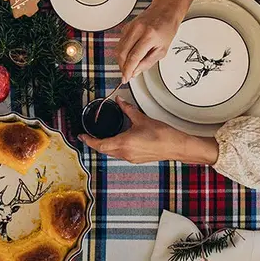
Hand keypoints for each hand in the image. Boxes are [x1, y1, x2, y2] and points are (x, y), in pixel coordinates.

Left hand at [79, 99, 217, 165]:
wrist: (177, 146)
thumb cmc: (163, 135)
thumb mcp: (142, 119)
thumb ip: (128, 109)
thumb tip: (120, 101)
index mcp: (123, 143)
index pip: (99, 144)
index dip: (88, 141)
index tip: (82, 136)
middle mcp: (125, 153)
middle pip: (103, 150)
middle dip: (95, 143)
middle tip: (89, 136)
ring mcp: (130, 158)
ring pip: (111, 153)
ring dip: (105, 146)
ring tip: (101, 137)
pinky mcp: (136, 159)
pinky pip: (120, 154)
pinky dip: (115, 148)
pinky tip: (118, 141)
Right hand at [116, 3, 180, 82]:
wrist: (165, 11)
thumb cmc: (166, 28)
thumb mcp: (163, 49)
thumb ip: (148, 62)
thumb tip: (136, 72)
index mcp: (149, 36)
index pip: (133, 57)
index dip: (128, 70)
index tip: (126, 78)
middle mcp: (138, 30)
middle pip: (122, 53)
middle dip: (122, 66)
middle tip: (126, 74)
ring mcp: (130, 27)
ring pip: (118, 49)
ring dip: (121, 60)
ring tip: (127, 66)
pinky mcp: (126, 27)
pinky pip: (120, 43)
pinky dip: (122, 51)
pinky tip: (128, 55)